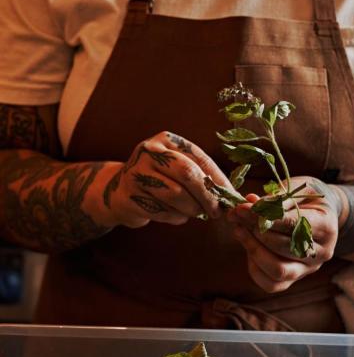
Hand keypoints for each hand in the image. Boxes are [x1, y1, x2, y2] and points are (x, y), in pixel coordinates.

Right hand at [102, 131, 231, 227]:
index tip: (230, 195)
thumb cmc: (160, 179)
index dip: (218, 178)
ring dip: (192, 209)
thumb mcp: (177, 167)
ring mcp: (137, 173)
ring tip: (196, 213)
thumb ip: (201, 174)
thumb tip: (231, 194)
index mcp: (167, 139)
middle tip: (217, 211)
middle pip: (188, 174)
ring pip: (176, 195)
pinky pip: (163, 211)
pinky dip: (176, 217)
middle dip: (207, 195)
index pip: (199, 158)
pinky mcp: (131, 196)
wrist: (119, 192)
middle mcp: (150, 151)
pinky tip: (177, 215)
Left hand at [227, 176, 342, 292]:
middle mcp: (322, 252)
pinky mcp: (294, 279)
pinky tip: (247, 245)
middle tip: (237, 215)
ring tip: (238, 229)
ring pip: (278, 271)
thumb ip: (276, 197)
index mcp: (327, 226)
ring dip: (253, 249)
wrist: (320, 213)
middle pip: (284, 248)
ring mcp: (308, 269)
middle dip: (255, 230)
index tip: (244, 208)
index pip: (294, 224)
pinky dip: (254, 266)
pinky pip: (270, 284)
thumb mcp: (297, 188)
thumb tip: (250, 203)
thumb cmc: (306, 198)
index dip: (266, 216)